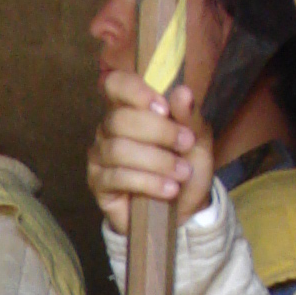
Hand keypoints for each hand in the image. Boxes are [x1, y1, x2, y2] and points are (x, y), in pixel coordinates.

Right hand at [85, 68, 213, 238]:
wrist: (184, 210)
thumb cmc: (187, 167)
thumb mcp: (197, 140)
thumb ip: (188, 116)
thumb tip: (182, 92)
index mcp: (131, 108)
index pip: (115, 84)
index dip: (135, 91)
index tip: (163, 107)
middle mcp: (109, 128)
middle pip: (120, 119)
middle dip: (158, 131)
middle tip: (186, 144)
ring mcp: (100, 156)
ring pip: (119, 149)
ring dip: (156, 161)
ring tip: (182, 172)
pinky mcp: (98, 184)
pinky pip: (117, 177)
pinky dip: (148, 182)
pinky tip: (169, 189)